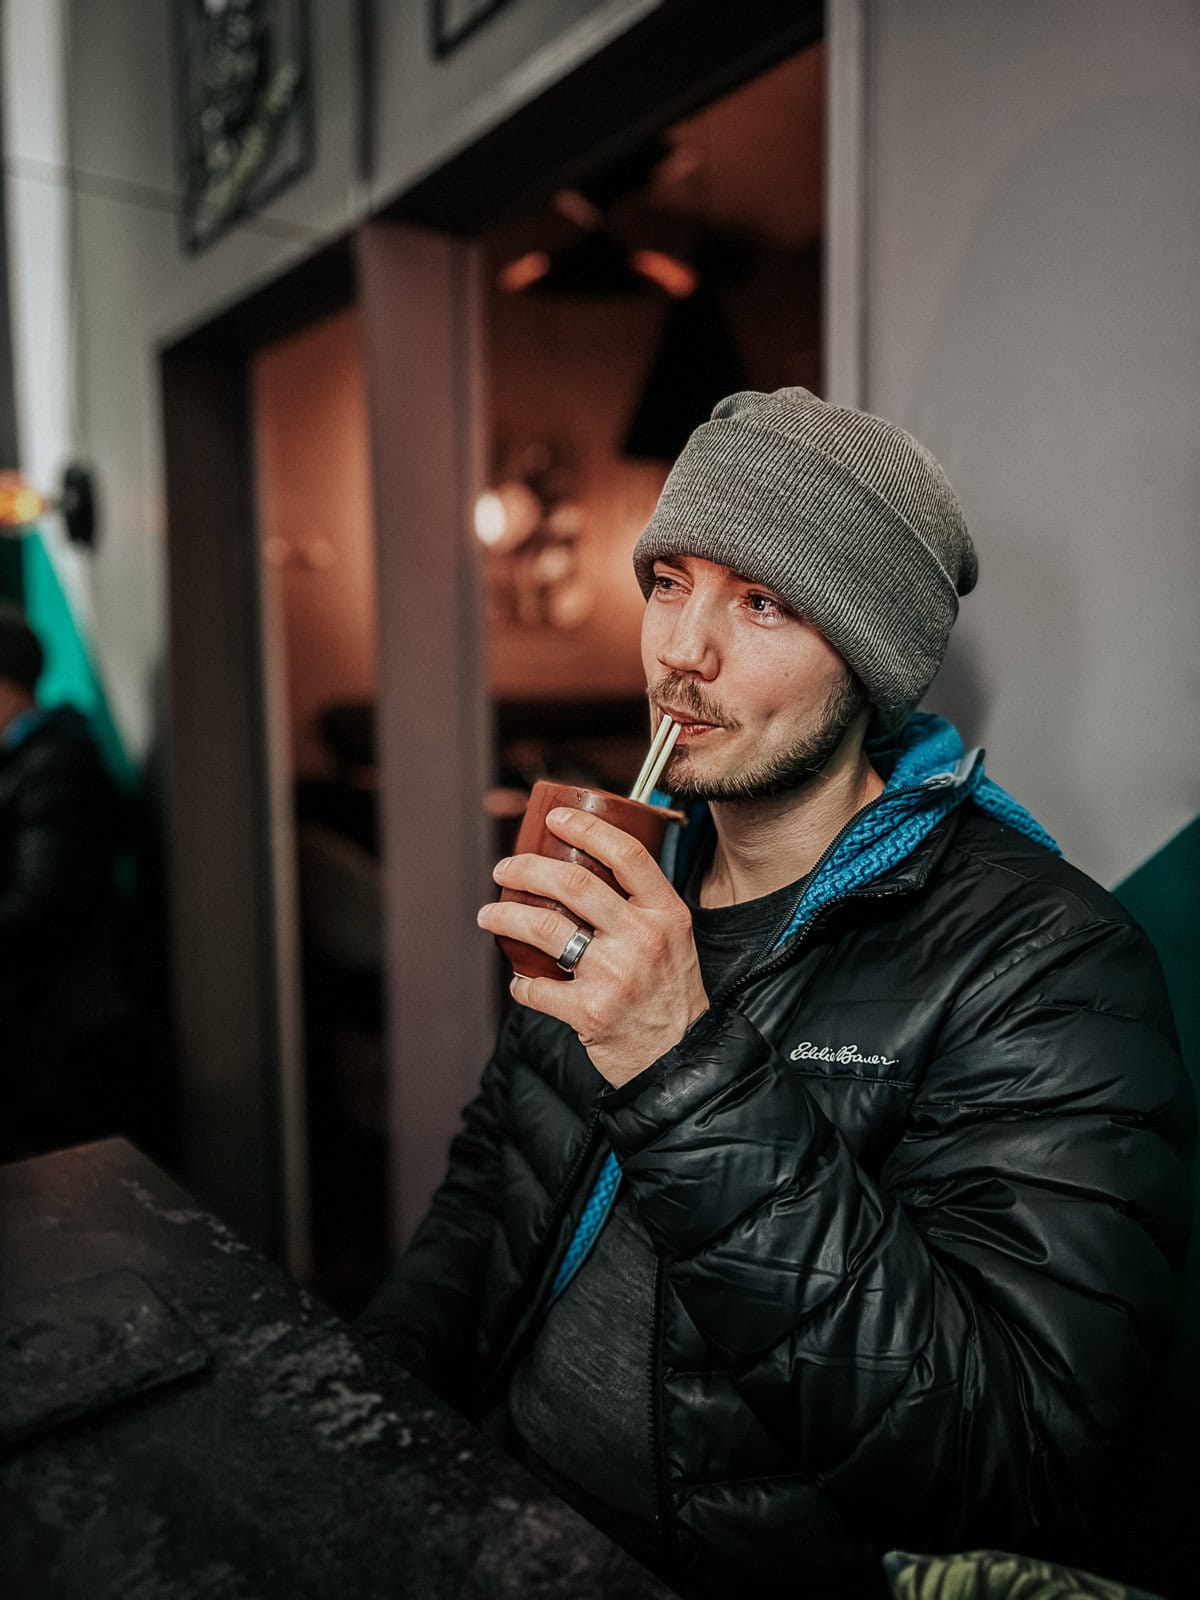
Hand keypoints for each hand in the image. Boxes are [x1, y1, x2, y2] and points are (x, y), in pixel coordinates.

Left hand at [476, 806, 708, 1088]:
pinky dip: (519, 983)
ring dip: (505, 917)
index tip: (555, 818)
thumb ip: (640, 905)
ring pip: (544, 927)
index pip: (625, 854)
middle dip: (526, 869)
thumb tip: (583, 867)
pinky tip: (519, 980)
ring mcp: (616, 975)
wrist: (679, 1059)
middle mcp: (643, 938)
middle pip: (573, 883)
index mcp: (666, 912)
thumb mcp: (674, 937)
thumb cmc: (669, 992)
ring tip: (489, 915)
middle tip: (504, 870)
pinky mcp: (590, 1012)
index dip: (586, 828)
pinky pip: (536, 987)